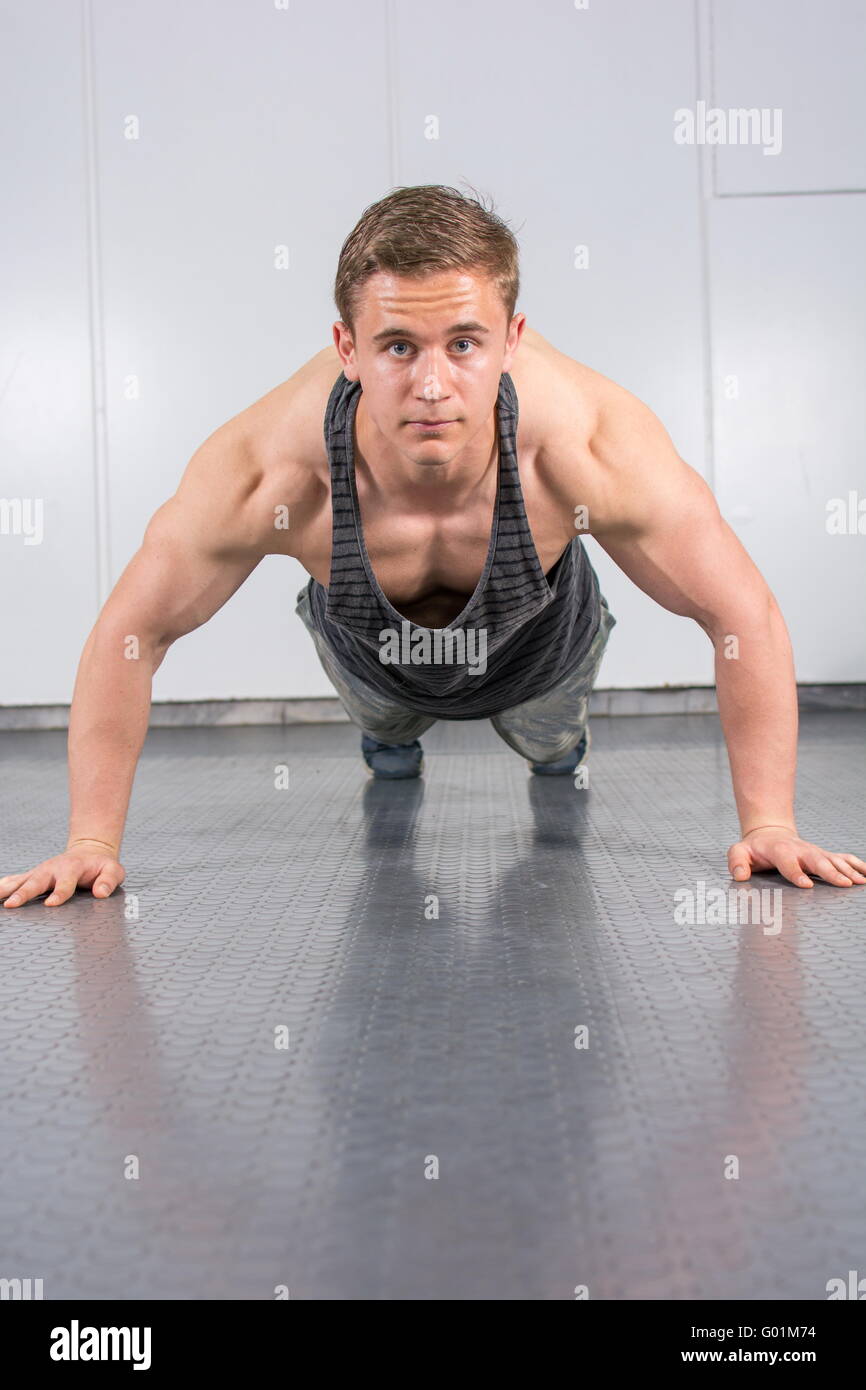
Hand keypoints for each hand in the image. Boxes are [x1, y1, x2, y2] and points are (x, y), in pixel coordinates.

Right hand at [0, 839, 125, 908]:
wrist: (90, 851)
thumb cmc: (101, 865)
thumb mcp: (113, 871)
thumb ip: (108, 881)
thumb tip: (100, 893)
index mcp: (72, 868)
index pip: (65, 882)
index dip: (59, 893)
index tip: (50, 904)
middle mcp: (53, 869)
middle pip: (37, 881)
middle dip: (24, 893)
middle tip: (12, 905)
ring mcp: (41, 871)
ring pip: (21, 880)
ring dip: (8, 889)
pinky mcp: (34, 875)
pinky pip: (16, 880)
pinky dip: (4, 885)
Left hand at [728, 826, 865, 888]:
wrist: (770, 833)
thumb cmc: (754, 848)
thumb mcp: (739, 852)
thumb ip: (736, 862)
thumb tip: (740, 876)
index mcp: (780, 850)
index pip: (788, 863)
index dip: (796, 873)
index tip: (806, 885)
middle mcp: (801, 850)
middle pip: (817, 861)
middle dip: (830, 872)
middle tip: (843, 884)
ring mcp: (814, 852)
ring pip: (833, 860)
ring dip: (848, 871)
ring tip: (860, 882)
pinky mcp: (824, 855)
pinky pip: (843, 858)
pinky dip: (857, 865)